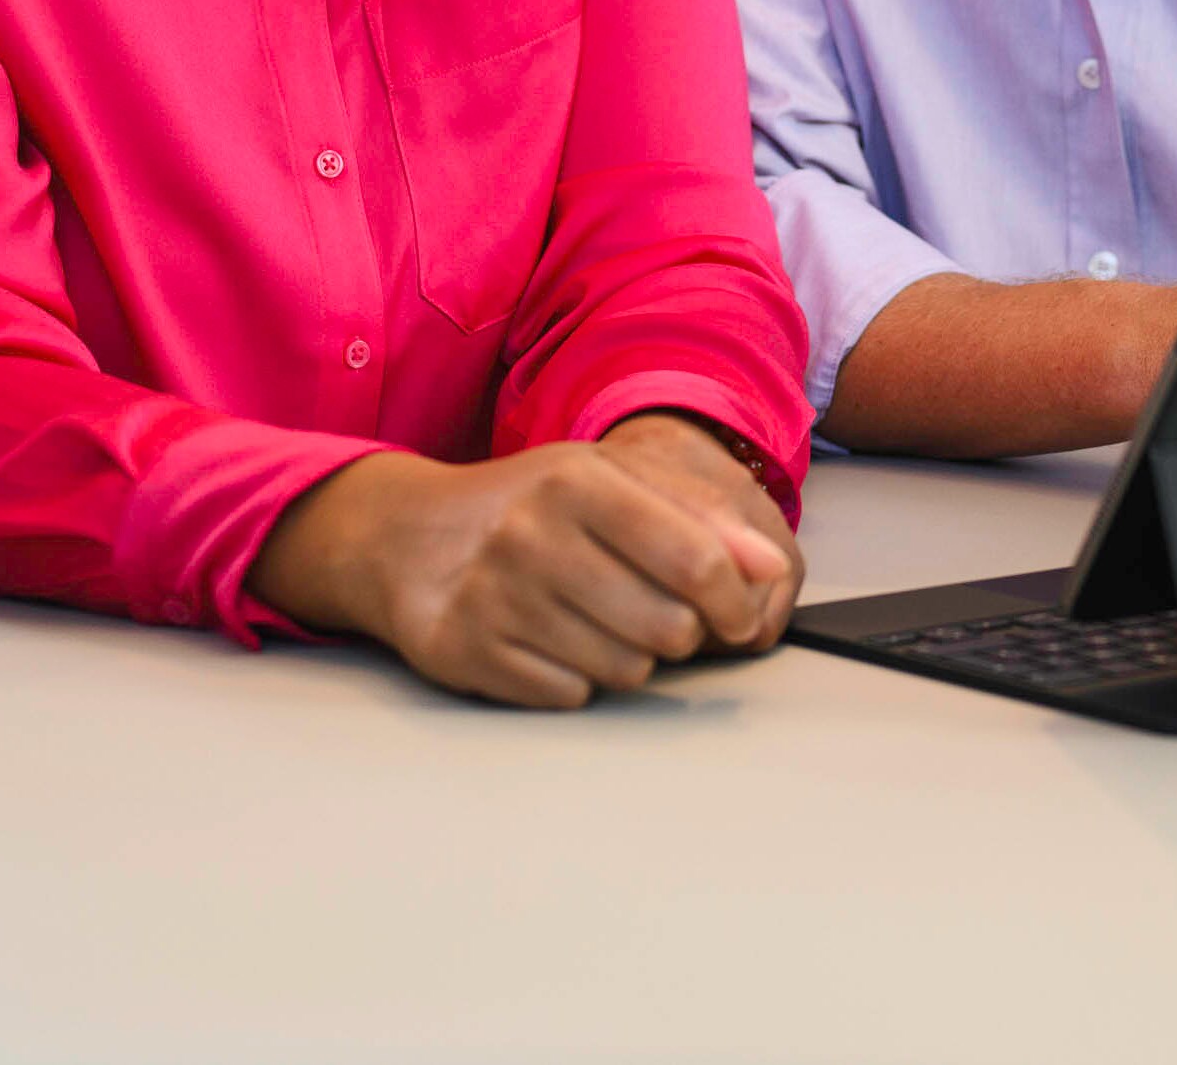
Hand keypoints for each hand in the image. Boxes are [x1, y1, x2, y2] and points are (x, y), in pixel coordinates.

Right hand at [246, 441, 791, 708]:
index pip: (694, 559)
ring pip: (625, 672)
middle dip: (678, 632)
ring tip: (594, 619)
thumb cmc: (526, 506)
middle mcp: (533, 534)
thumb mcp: (606, 483)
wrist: (407, 537)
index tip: (738, 617)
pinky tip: (550, 640)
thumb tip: (769, 568)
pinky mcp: (468, 653)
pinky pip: (570, 695)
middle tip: (654, 613)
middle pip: (668, 627)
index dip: (734, 601)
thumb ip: (694, 519)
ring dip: (628, 658)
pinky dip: (574, 678)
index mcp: (577, 480)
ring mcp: (496, 597)